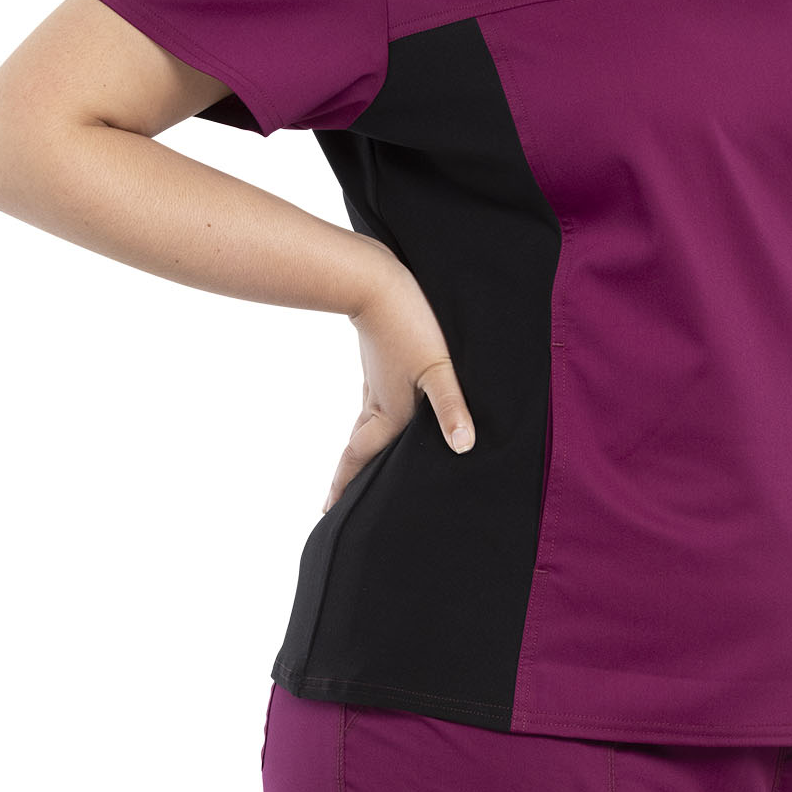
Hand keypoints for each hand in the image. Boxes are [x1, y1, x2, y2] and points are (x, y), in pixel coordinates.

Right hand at [322, 244, 475, 512]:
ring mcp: (375, 379)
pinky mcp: (377, 358)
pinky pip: (371, 397)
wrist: (374, 280)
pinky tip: (378, 405)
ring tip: (356, 460)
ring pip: (364, 422)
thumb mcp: (438, 367)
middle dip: (349, 474)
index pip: (363, 459)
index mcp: (391, 412)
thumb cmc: (410, 325)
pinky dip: (370, 414)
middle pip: (359, 446)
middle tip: (334, 500)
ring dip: (360, 445)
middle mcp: (379, 401)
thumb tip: (464, 447)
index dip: (346, 485)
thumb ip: (451, 407)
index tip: (328, 512)